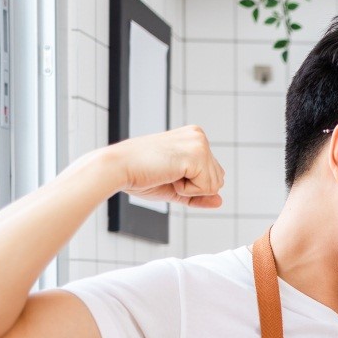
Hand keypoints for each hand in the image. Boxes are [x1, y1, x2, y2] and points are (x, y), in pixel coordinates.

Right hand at [98, 125, 224, 207]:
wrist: (116, 168)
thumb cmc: (140, 176)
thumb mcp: (176, 187)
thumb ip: (199, 194)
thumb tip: (220, 201)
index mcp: (194, 137)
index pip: (213, 174)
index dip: (191, 184)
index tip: (167, 172)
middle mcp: (199, 136)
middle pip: (218, 180)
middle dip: (193, 187)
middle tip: (166, 173)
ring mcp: (199, 143)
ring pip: (215, 186)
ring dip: (189, 188)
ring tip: (166, 173)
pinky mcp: (197, 154)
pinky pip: (207, 189)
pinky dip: (187, 190)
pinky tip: (168, 174)